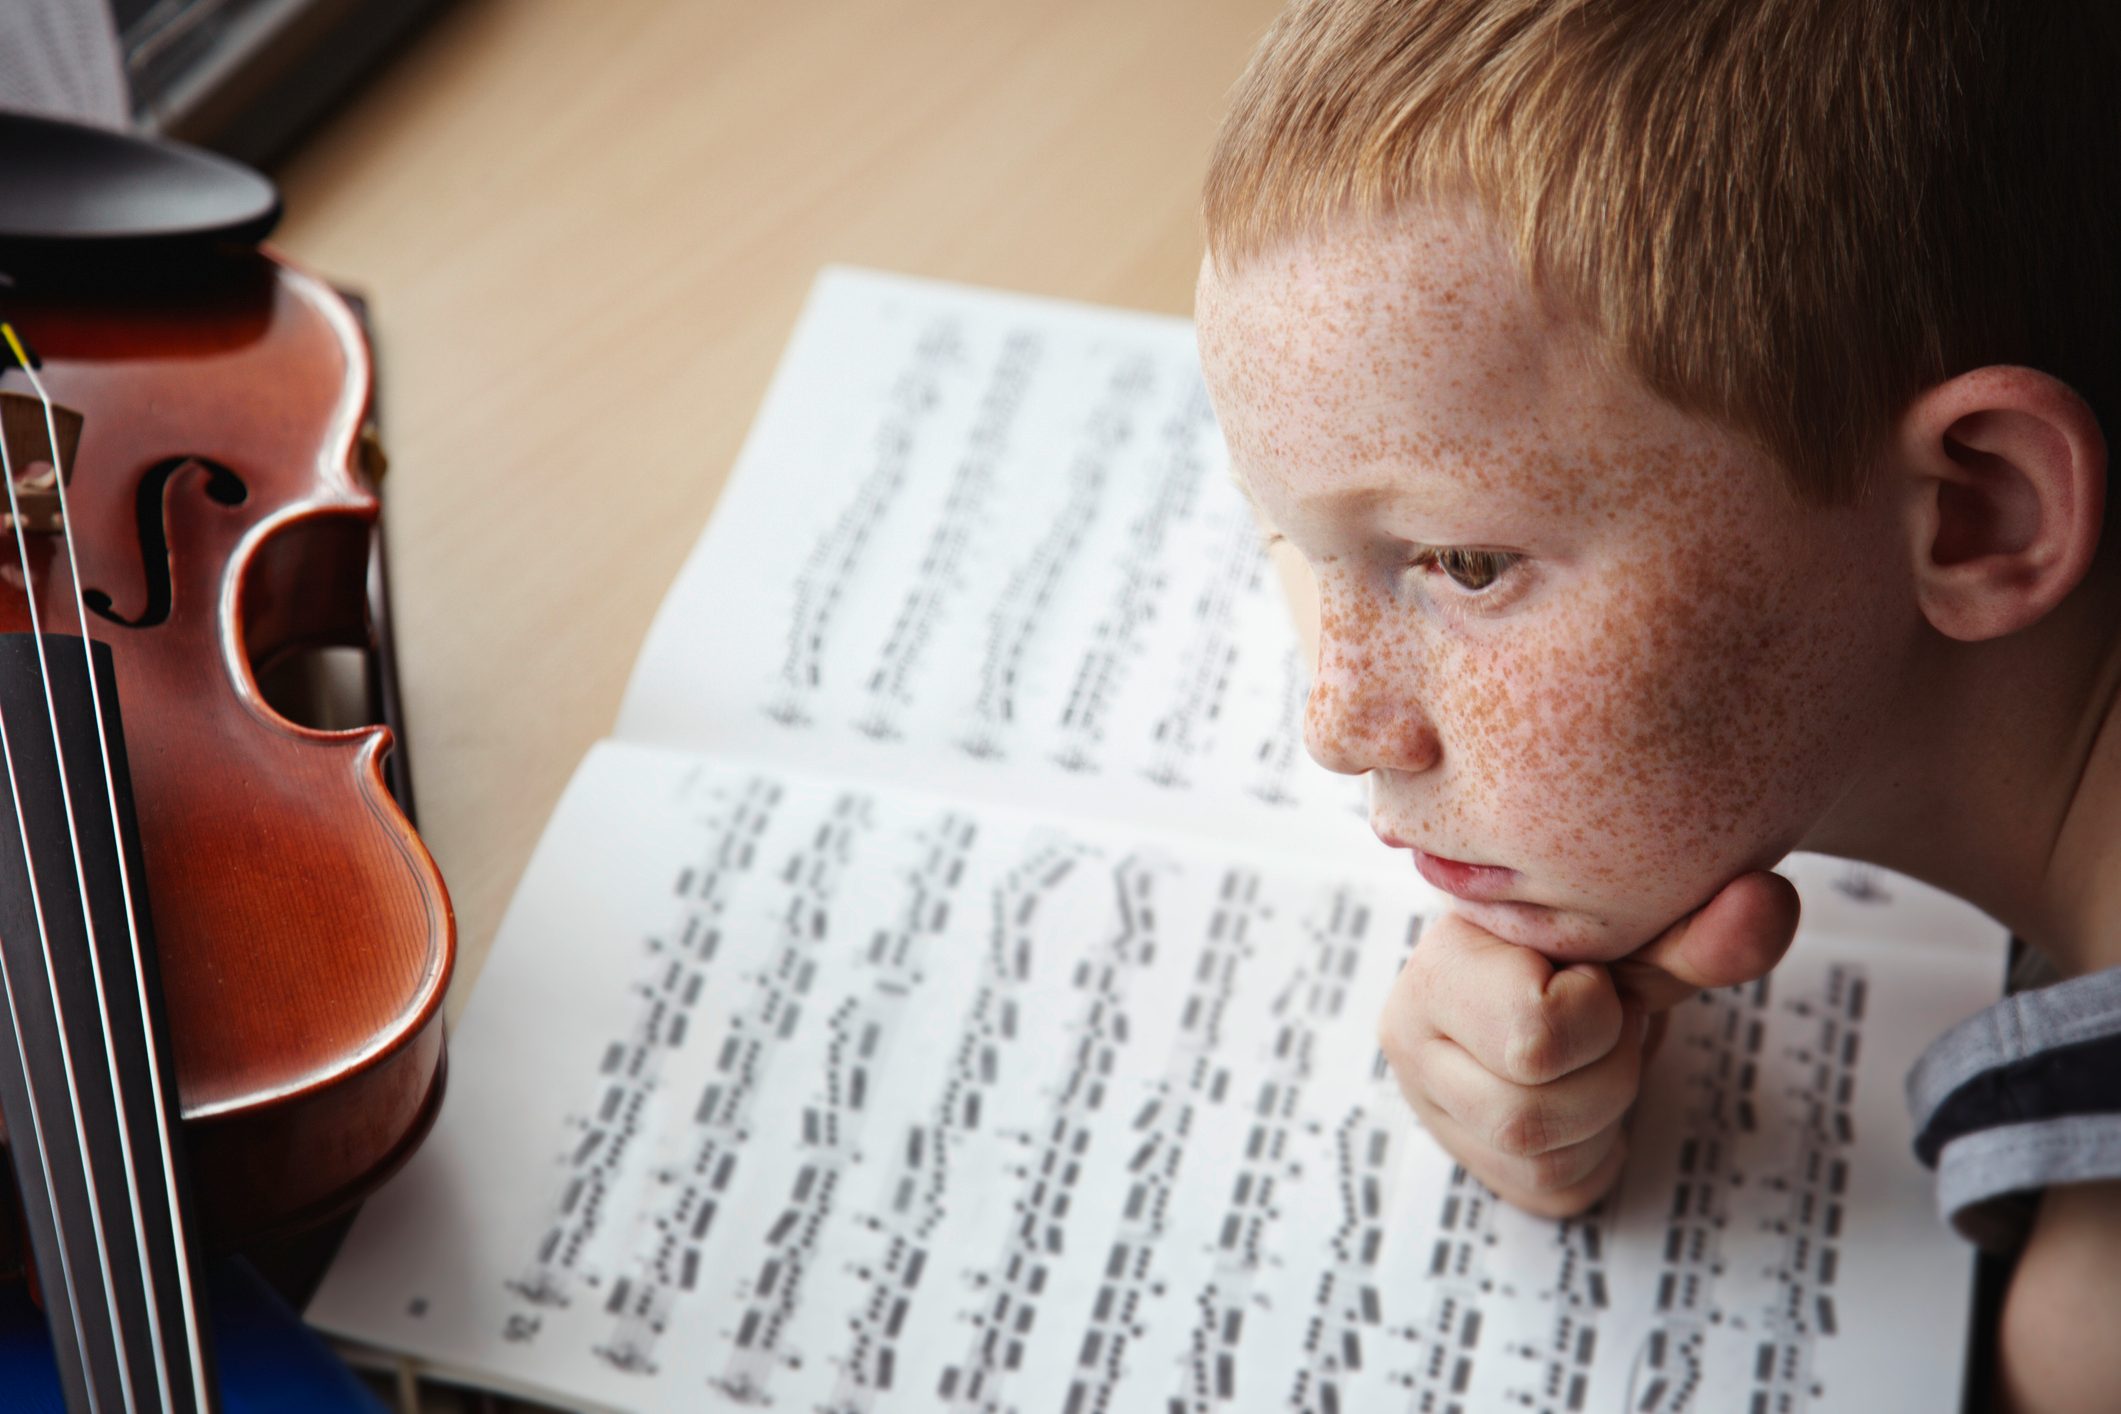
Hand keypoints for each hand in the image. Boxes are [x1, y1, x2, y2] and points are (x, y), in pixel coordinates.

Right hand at [1378, 872, 1800, 1216]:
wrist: (1565, 966)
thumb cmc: (1593, 940)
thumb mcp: (1636, 931)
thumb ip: (1694, 929)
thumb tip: (1769, 905)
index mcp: (1436, 968)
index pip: (1532, 1033)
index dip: (1597, 1013)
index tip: (1592, 977)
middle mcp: (1410, 1040)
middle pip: (1529, 1115)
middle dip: (1607, 1071)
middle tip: (1607, 1023)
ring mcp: (1432, 1108)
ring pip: (1539, 1158)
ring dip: (1604, 1112)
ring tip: (1597, 1055)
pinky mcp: (1474, 1163)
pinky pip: (1554, 1190)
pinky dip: (1599, 1150)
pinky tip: (1591, 1098)